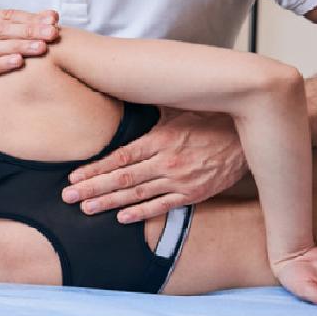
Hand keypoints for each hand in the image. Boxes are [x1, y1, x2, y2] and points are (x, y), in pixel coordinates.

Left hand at [61, 111, 246, 222]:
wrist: (249, 136)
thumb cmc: (210, 117)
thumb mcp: (176, 108)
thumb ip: (149, 111)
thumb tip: (120, 97)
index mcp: (159, 139)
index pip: (119, 158)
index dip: (94, 169)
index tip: (73, 178)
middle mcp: (166, 162)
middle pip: (121, 179)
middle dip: (92, 189)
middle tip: (68, 198)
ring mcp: (179, 181)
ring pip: (137, 195)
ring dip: (109, 203)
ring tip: (86, 209)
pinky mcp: (193, 194)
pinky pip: (162, 206)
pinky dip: (140, 213)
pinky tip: (121, 218)